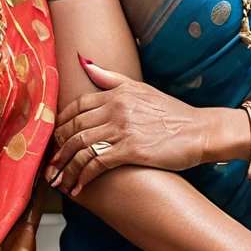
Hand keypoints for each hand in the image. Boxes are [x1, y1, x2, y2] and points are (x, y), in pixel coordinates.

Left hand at [47, 58, 236, 195]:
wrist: (200, 131)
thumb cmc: (173, 113)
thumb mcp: (141, 89)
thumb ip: (110, 78)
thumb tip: (84, 62)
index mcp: (117, 93)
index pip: (77, 105)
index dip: (60, 122)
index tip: (54, 136)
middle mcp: (116, 108)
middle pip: (74, 127)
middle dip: (58, 147)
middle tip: (50, 162)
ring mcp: (122, 129)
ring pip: (81, 147)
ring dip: (65, 167)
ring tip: (58, 180)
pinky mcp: (130, 150)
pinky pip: (96, 163)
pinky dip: (83, 177)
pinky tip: (78, 188)